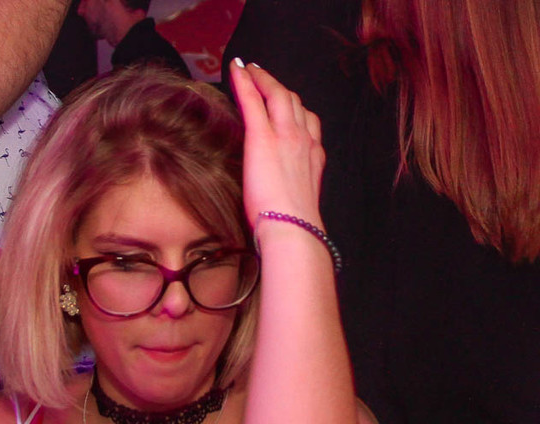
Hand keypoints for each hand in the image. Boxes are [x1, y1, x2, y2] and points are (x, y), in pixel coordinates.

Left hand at [229, 60, 325, 233]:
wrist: (293, 228)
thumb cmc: (292, 224)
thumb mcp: (299, 198)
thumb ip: (291, 184)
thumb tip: (277, 188)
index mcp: (313, 155)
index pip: (306, 120)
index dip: (293, 106)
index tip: (283, 98)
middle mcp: (303, 139)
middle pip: (293, 101)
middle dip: (276, 84)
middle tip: (260, 73)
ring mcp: (285, 136)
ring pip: (277, 94)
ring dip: (262, 77)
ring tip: (247, 69)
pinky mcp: (263, 139)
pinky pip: (253, 100)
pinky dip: (245, 81)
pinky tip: (235, 70)